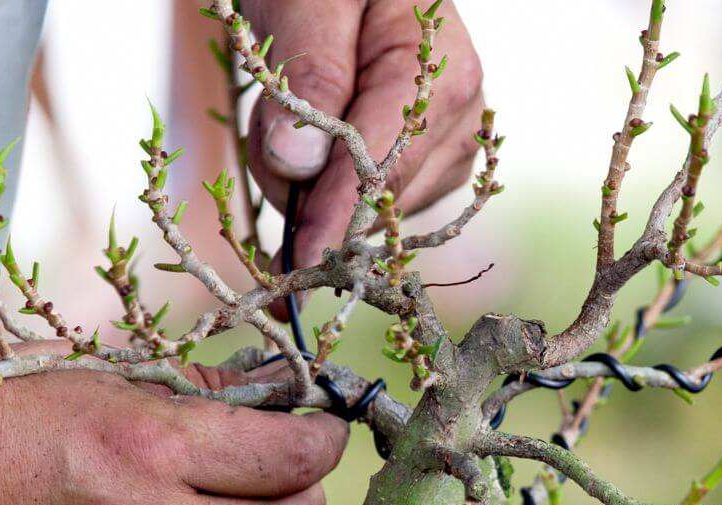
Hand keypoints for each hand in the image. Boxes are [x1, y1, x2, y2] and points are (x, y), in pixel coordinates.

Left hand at [244, 0, 483, 297]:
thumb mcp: (308, 0)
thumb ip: (308, 74)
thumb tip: (299, 163)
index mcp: (439, 78)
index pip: (381, 167)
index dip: (336, 218)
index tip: (301, 262)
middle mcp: (458, 120)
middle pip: (378, 197)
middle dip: (310, 187)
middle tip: (262, 121)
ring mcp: (448, 146)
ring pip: (374, 209)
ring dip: (314, 184)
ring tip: (287, 116)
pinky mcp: (430, 163)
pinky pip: (374, 202)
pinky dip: (330, 186)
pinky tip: (315, 140)